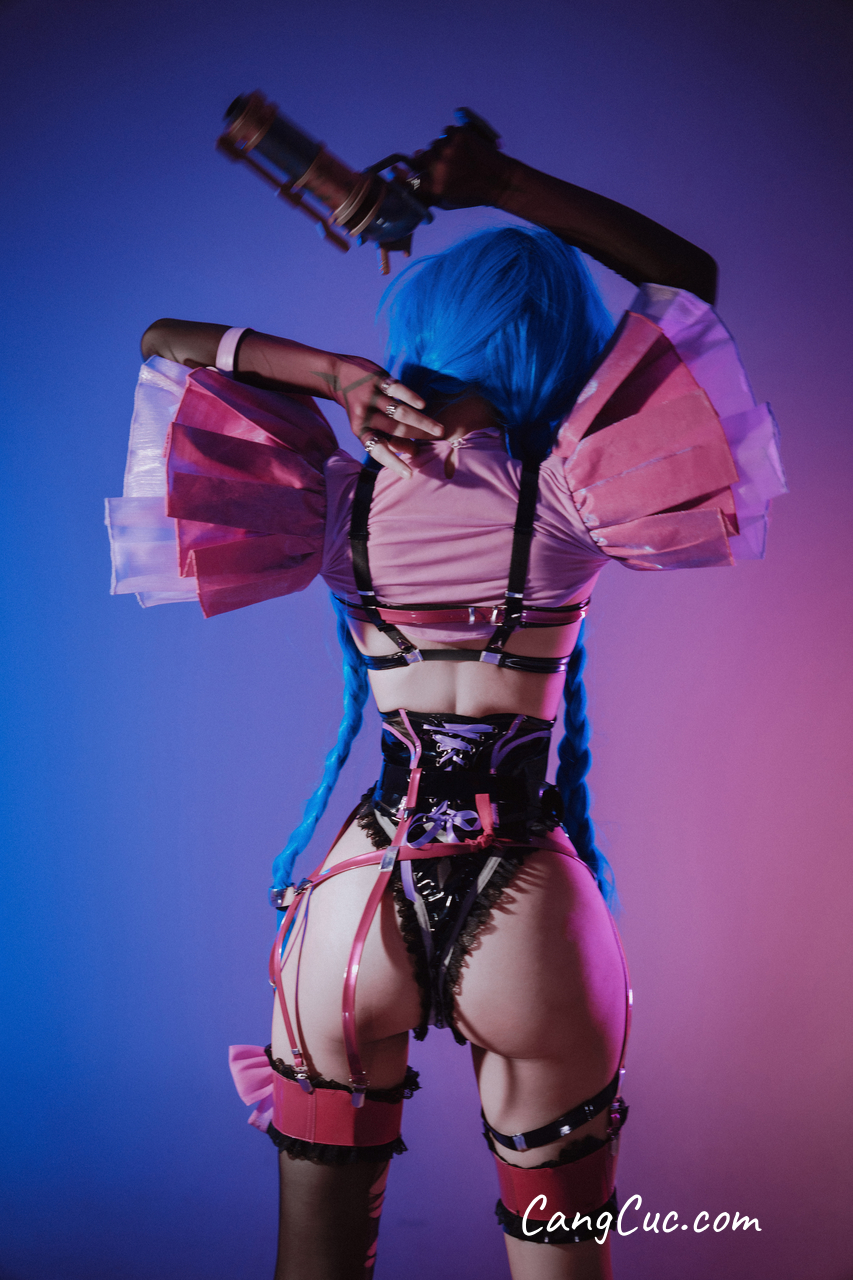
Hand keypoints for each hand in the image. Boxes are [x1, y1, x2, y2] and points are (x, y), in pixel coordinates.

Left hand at [327, 356, 442, 478]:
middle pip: (396, 430)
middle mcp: (366, 415)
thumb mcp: (365, 424)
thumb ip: (386, 436)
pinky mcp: (378, 379)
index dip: (393, 462)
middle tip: (437, 440)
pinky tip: (422, 405)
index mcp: (361, 430)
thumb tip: (412, 451)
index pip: (377, 450)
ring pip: (400, 413)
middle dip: (418, 437)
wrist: (338, 374)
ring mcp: (372, 397)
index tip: (409, 474)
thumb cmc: (359, 406)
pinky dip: (411, 397)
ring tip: (439, 430)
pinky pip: (397, 389)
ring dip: (421, 422)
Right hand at [413, 126, 513, 210]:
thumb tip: (407, 178)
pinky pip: (447, 132)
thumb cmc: (472, 194)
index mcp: (435, 185)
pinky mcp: (459, 135)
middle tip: (442, 165)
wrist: (498, 180)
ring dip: (441, 150)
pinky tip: (462, 148)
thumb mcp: (447, 201)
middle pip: (421, 156)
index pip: (410, 176)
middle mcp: (440, 166)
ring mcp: (449, 148)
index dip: (405, 172)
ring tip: (457, 158)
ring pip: (435, 144)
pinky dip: (451, 138)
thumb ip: (427, 191)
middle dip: (428, 160)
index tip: (398, 169)